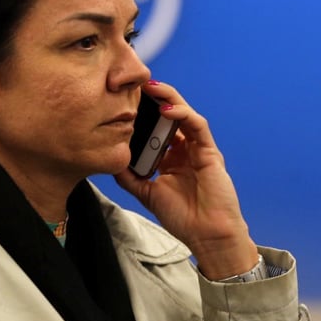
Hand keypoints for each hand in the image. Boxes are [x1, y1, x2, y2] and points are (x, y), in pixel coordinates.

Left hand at [113, 80, 258, 279]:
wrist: (206, 236)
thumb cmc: (181, 217)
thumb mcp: (145, 192)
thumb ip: (128, 175)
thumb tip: (109, 158)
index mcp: (170, 157)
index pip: (155, 127)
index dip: (142, 112)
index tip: (124, 99)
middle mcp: (184, 149)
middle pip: (169, 115)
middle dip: (154, 97)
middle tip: (135, 84)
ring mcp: (198, 149)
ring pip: (184, 114)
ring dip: (168, 98)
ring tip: (150, 87)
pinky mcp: (210, 152)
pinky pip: (198, 126)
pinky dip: (183, 115)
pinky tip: (166, 110)